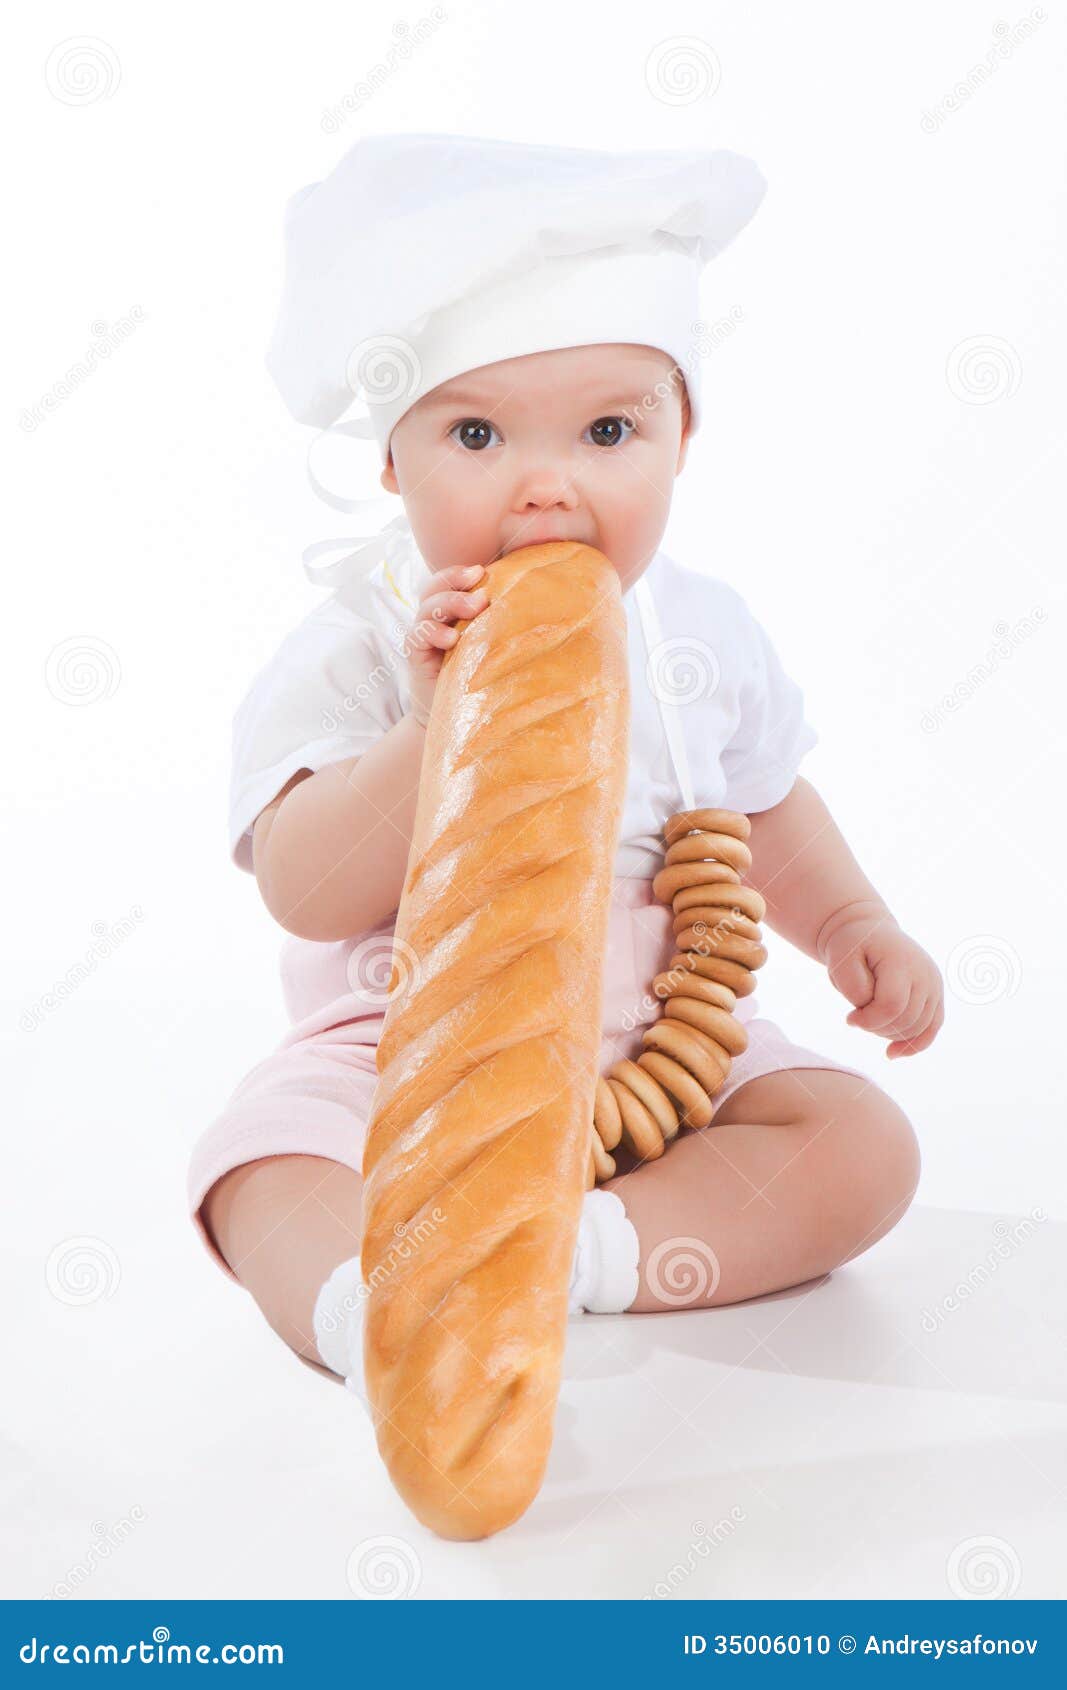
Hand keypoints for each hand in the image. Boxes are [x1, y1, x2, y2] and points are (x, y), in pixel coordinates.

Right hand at [406, 562, 489, 727]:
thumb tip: (539, 603)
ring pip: (428, 607)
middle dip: (455, 582)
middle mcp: (436, 617)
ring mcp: (424, 634)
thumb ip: (503, 622)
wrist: (459, 715)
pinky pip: (419, 634)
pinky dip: (434, 632)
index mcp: (454, 609)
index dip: (461, 573)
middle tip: (481, 593)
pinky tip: (452, 639)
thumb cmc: (484, 677)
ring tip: (475, 609)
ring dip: (451, 603)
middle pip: (435, 587)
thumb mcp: (495, 645)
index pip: (451, 580)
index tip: (482, 571)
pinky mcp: (416, 653)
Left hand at [818, 901, 943, 1058]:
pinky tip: (891, 1053)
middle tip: (857, 1017)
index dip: (868, 1020)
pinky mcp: (936, 996)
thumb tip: (869, 1010)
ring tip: (869, 1020)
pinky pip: (932, 1029)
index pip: (891, 1005)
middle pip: (905, 1021)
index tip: (849, 1018)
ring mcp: (934, 985)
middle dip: (876, 1027)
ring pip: (917, 1029)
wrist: (869, 932)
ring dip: (889, 1033)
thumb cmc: (852, 947)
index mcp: (902, 961)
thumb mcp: (841, 961)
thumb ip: (854, 987)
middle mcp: (925, 974)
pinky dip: (914, 1045)